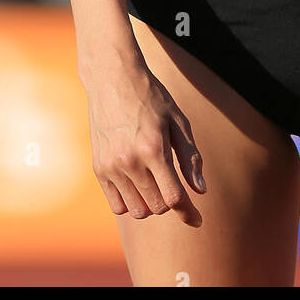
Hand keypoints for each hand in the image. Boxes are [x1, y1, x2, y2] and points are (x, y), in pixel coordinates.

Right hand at [85, 58, 206, 226]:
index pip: (174, 197)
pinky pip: (117, 205)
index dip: (189, 212)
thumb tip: (200, 190)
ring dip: (151, 204)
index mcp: (153, 148)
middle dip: (171, 202)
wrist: (113, 79)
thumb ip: (190, 157)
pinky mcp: (98, 169)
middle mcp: (130, 161)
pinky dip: (131, 202)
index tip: (198, 220)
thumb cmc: (151, 98)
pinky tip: (138, 184)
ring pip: (137, 211)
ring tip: (156, 182)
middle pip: (157, 207)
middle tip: (173, 183)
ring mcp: (110, 167)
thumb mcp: (178, 121)